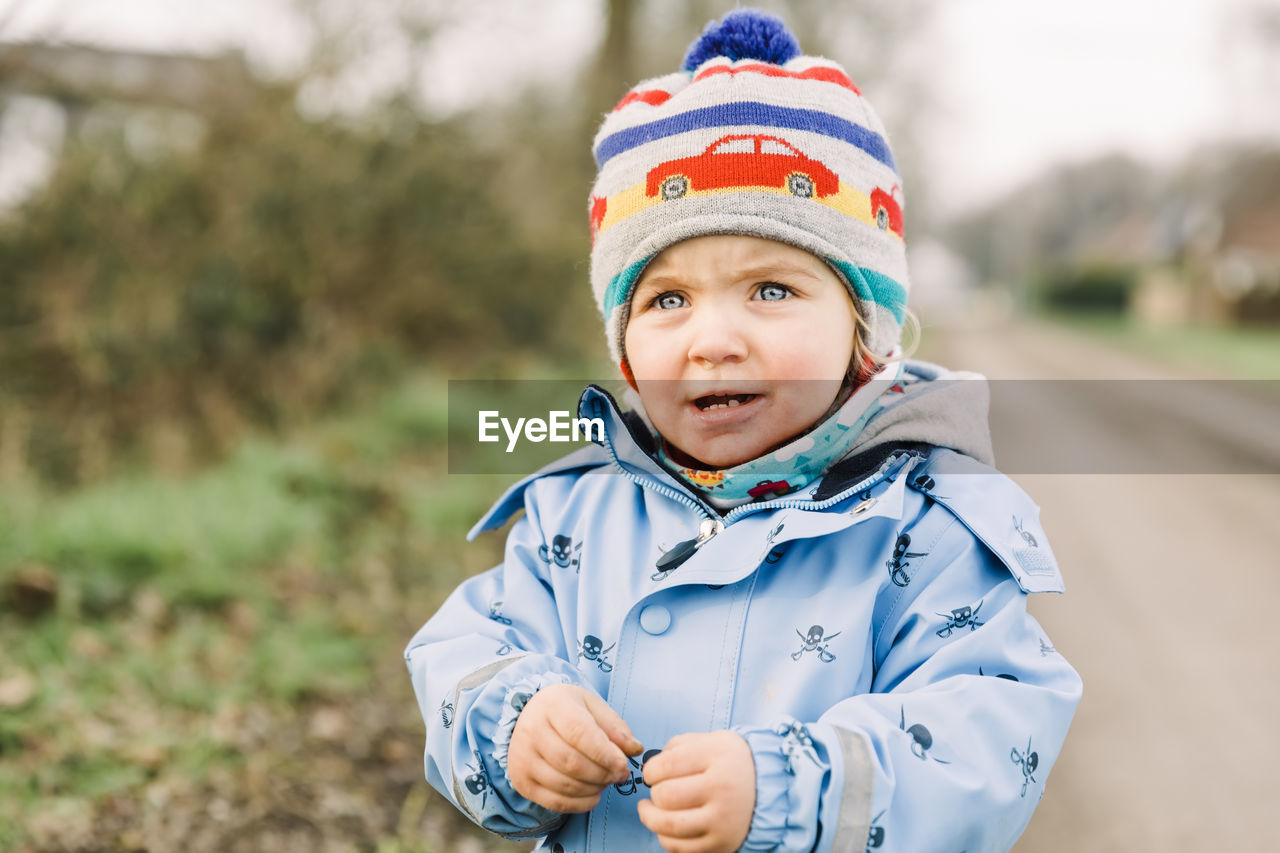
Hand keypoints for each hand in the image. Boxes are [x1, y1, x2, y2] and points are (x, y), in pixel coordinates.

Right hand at [507, 684, 642, 812]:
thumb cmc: (567, 711)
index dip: (605, 753)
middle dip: (603, 774)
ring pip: (565, 785)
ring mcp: (522, 758)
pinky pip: (555, 802)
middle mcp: (531, 731)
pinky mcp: (522, 781)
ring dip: (594, 789)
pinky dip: (581, 804)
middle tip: (620, 775)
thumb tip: (635, 749)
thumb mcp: (592, 707)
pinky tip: (593, 793)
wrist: (529, 718)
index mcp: (552, 705)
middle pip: (571, 763)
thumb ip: (615, 727)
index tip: (623, 764)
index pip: (579, 733)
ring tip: (607, 781)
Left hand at [638, 731, 755, 852]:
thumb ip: (680, 745)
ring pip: (668, 825)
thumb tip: (651, 765)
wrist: (770, 790)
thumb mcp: (714, 740)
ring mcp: (722, 820)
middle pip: (665, 796)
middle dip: (654, 793)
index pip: (666, 765)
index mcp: (718, 756)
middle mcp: (722, 789)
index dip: (650, 771)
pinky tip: (667, 826)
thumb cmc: (734, 764)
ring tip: (648, 810)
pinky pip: (680, 847)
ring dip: (650, 817)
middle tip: (657, 789)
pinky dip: (665, 837)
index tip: (652, 773)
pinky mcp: (721, 844)